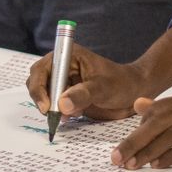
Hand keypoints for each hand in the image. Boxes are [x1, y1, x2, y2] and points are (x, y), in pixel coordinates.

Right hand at [26, 43, 147, 121]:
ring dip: (51, 109)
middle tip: (53, 115)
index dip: (39, 87)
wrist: (134, 94)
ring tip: (71, 115)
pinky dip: (59, 114)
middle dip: (43, 99)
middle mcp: (62, 67)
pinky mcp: (67, 97)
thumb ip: (82, 94)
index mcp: (68, 55)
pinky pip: (55, 106)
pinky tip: (74, 116)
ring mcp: (63, 82)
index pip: (41, 69)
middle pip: (37, 83)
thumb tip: (61, 104)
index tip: (47, 106)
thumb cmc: (122, 82)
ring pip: (45, 96)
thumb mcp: (103, 87)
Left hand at [113, 90, 171, 169]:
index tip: (123, 144)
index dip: (137, 129)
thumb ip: (165, 104)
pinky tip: (157, 165)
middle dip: (133, 142)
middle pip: (153, 125)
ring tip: (132, 164)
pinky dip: (170, 157)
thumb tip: (137, 105)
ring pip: (166, 138)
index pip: (153, 112)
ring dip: (147, 152)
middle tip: (116, 158)